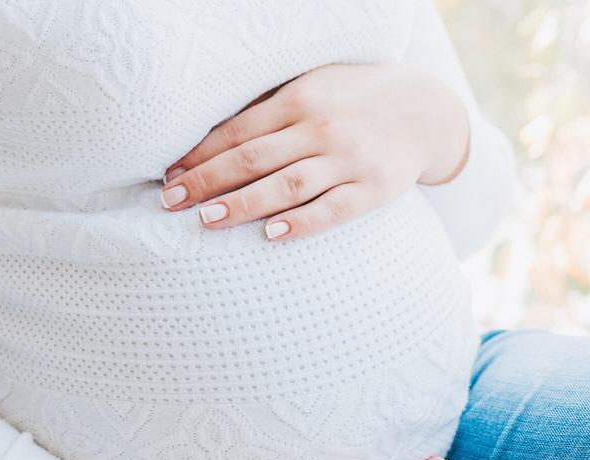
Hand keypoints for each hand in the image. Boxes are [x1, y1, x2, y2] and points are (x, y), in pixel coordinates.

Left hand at [159, 63, 469, 240]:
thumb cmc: (352, 100)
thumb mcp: (312, 88)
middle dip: (207, 181)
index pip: (238, 132)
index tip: (169, 177)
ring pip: (287, 185)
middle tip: (171, 202)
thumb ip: (268, 111)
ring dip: (243, 203)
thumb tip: (207, 141)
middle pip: (253, 158)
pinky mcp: (373, 188)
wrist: (426, 110)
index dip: (200, 155)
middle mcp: (321, 127)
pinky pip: (333, 210)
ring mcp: (348, 159)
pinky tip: (271, 234)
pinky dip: (302, 223)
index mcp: (299, 99)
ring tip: (207, 219)